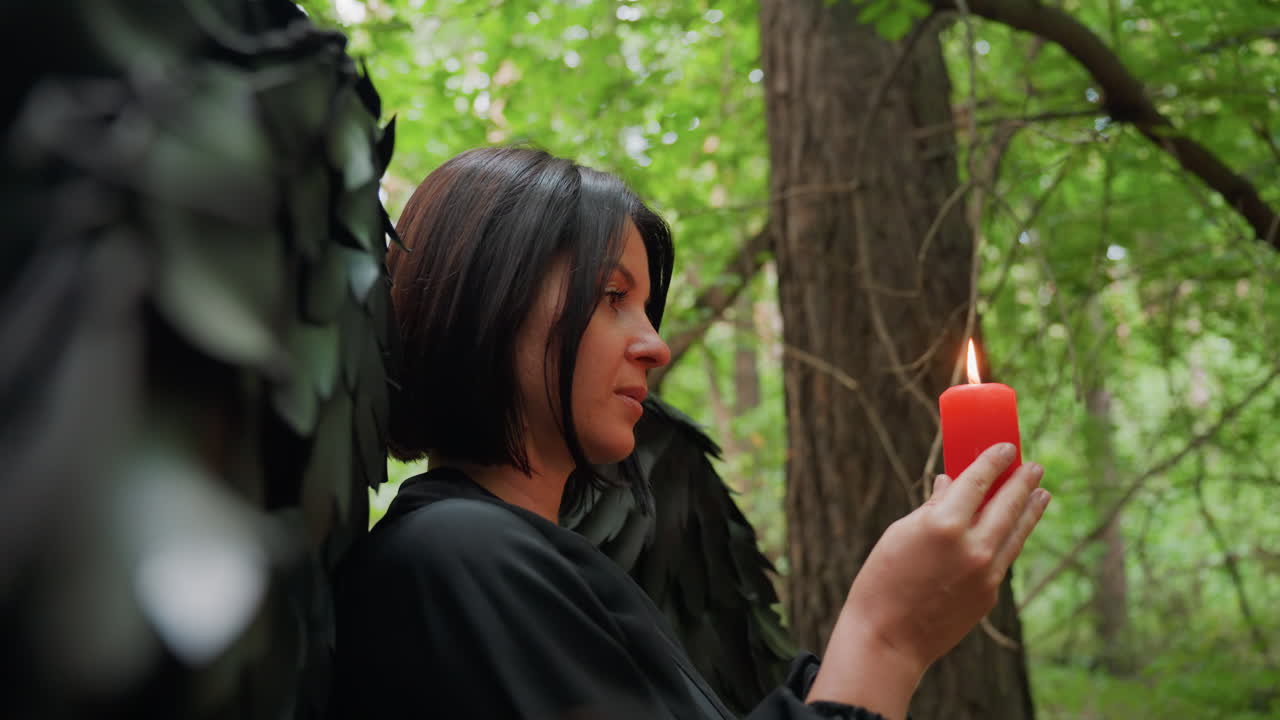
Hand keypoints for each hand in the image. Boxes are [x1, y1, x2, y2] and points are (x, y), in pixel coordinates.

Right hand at [849, 442, 1049, 671]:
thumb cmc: (883, 580)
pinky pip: (1005, 557)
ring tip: (1043, 494)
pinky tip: (1014, 530)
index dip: (993, 460)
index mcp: (944, 523)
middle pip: (1007, 503)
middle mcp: (973, 545)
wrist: (888, 639)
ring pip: (1017, 532)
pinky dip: (1012, 538)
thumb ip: (932, 507)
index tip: (1006, 448)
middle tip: (1034, 466)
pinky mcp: (990, 594)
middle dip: (1022, 481)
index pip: (978, 480)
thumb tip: (950, 485)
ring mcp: (986, 572)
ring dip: (1031, 510)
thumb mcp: (901, 533)